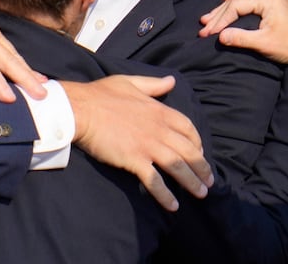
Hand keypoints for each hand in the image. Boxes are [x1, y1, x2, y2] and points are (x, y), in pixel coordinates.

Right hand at [62, 75, 212, 211]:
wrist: (79, 109)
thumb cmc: (100, 95)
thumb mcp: (129, 82)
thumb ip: (152, 84)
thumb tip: (171, 80)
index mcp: (159, 111)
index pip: (188, 128)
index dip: (197, 142)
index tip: (199, 153)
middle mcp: (159, 129)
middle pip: (189, 151)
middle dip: (202, 167)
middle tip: (208, 181)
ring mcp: (148, 145)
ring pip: (178, 167)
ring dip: (192, 182)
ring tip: (200, 194)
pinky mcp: (134, 159)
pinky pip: (155, 180)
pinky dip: (165, 195)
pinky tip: (172, 206)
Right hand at [198, 0, 287, 74]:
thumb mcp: (263, 44)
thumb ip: (240, 38)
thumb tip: (219, 36)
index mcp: (270, 0)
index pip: (237, 6)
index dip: (220, 19)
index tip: (208, 32)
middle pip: (238, 1)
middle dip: (219, 15)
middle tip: (203, 26)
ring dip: (226, 9)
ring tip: (209, 17)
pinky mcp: (277, 3)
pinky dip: (239, 2)